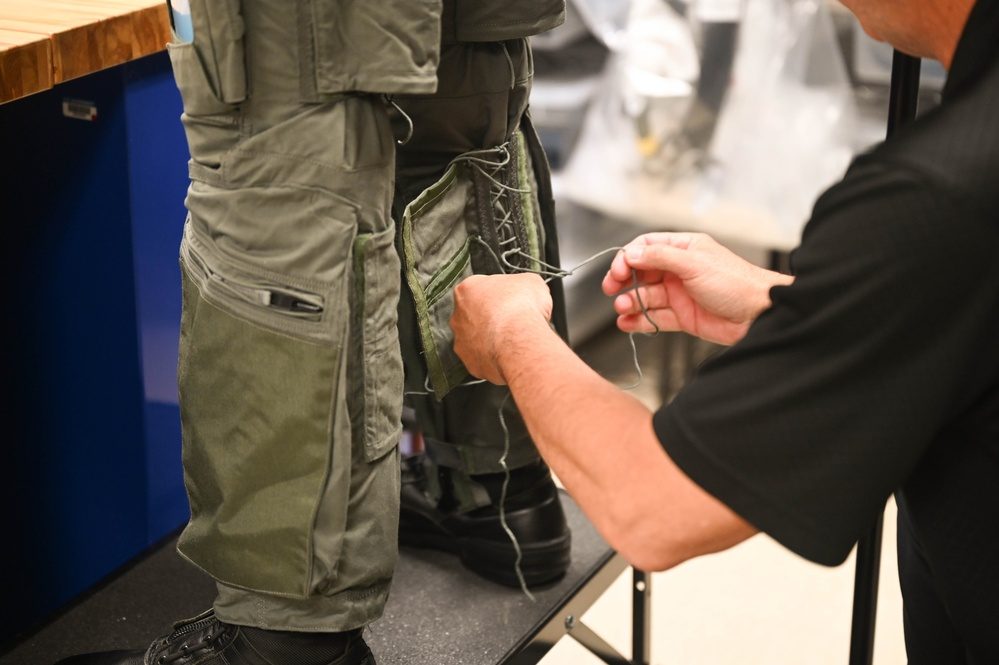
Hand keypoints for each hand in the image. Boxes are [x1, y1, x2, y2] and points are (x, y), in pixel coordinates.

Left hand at [451, 273, 553, 383]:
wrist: (520, 339)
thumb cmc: (522, 309)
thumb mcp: (531, 282)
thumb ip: (521, 285)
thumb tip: (526, 289)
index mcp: (468, 289)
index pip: (479, 288)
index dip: (498, 294)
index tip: (510, 299)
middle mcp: (458, 315)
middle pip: (473, 315)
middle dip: (491, 318)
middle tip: (511, 320)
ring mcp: (462, 341)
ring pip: (475, 339)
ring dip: (490, 338)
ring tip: (512, 339)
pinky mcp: (470, 362)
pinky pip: (482, 360)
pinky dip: (494, 358)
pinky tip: (510, 354)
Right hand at [601, 232, 792, 345]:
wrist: (759, 315)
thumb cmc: (736, 283)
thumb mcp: (694, 264)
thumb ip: (660, 258)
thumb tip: (632, 254)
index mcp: (684, 249)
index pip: (647, 247)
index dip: (629, 257)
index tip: (619, 270)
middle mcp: (680, 270)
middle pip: (641, 272)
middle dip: (624, 280)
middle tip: (611, 289)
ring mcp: (680, 294)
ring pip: (645, 296)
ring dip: (630, 302)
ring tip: (622, 308)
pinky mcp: (683, 317)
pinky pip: (654, 317)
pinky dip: (639, 321)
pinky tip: (627, 323)